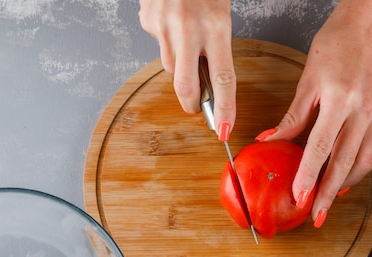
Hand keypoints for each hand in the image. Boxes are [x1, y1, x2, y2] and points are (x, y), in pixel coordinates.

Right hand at [139, 0, 236, 139]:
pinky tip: (172, 19)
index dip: (225, 109)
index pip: (223, 78)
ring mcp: (163, 24)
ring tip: (187, 37)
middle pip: (186, 85)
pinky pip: (158, 43)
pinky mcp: (147, 20)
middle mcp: (188, 27)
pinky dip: (166, 39)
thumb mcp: (221, 12)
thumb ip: (216, 45)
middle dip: (192, 103)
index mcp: (216, 25)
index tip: (225, 130)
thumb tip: (210, 81)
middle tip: (197, 106)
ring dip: (179, 63)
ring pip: (169, 66)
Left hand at [256, 0, 371, 226]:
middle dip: (328, 193)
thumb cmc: (334, 47)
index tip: (299, 196)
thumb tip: (271, 141)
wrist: (367, 29)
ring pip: (361, 162)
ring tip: (328, 202)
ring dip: (344, 187)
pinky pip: (370, 151)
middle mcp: (361, 111)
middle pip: (343, 163)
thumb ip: (292, 118)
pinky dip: (356, 170)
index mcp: (339, 99)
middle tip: (317, 215)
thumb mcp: (307, 81)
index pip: (320, 148)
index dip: (308, 176)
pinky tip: (343, 180)